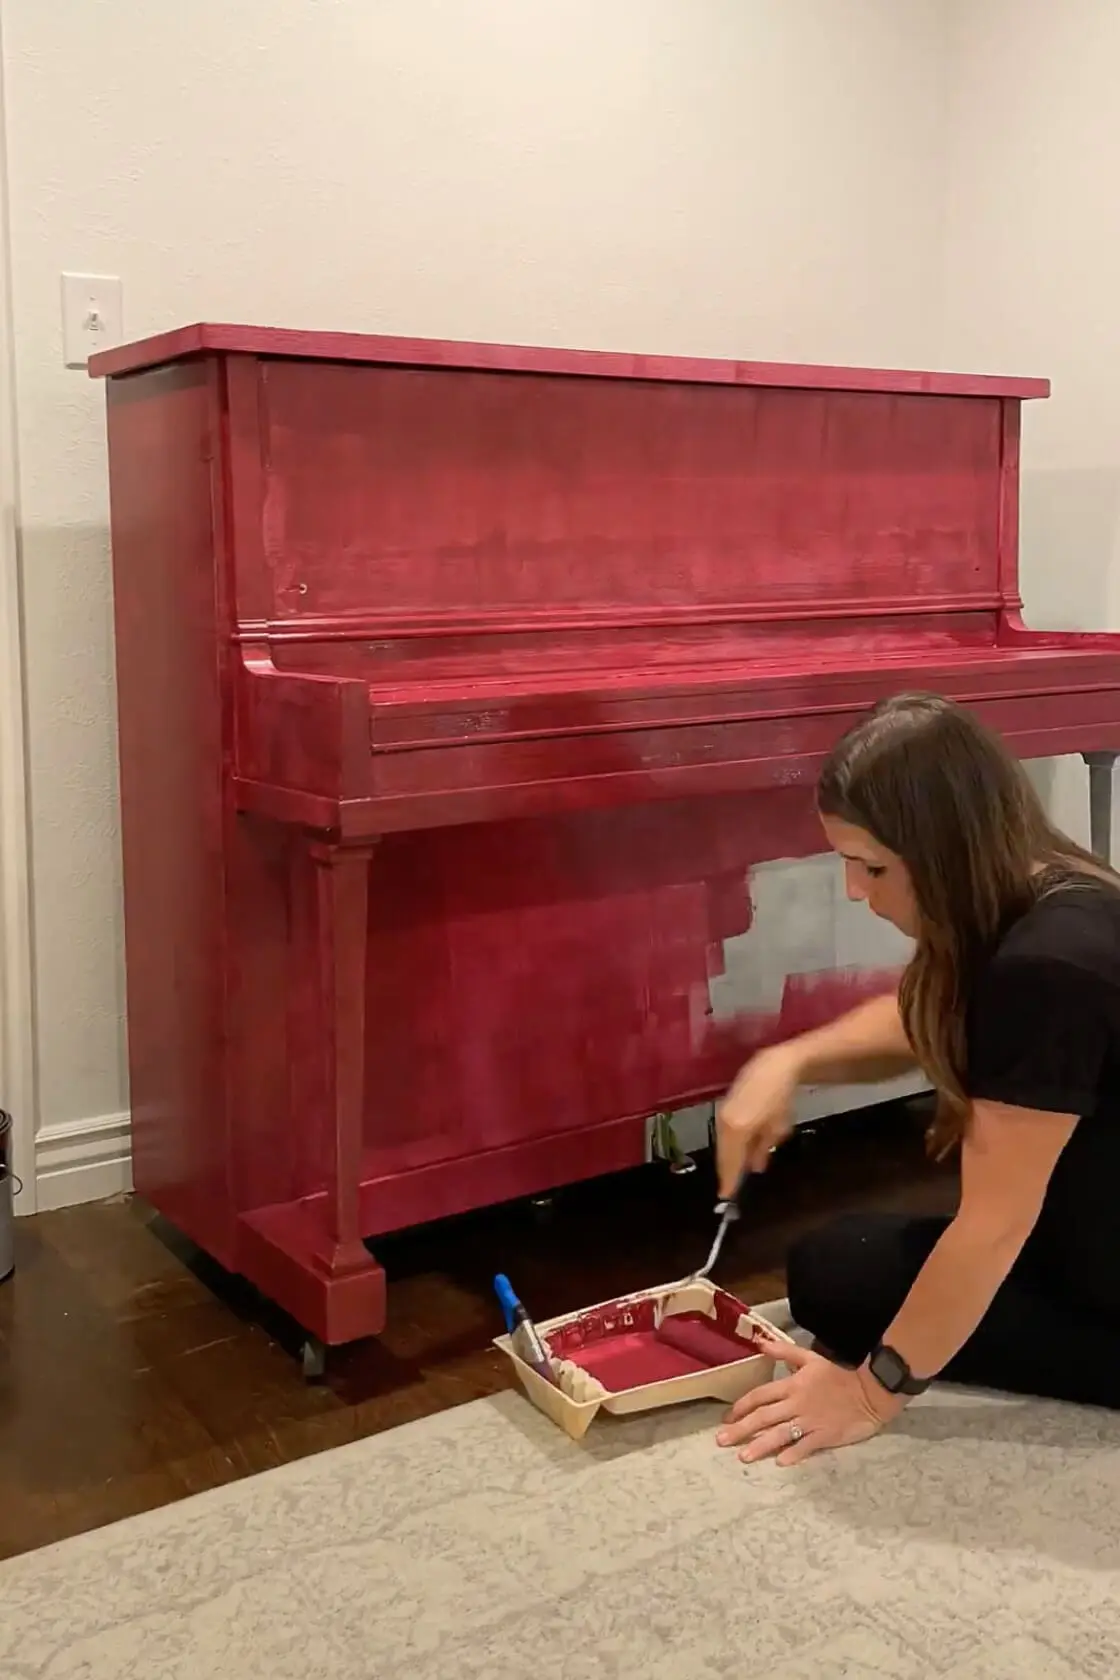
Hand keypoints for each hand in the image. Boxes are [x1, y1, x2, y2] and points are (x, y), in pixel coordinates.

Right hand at [715, 1045, 801, 1197]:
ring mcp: (722, 1112)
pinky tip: (734, 1150)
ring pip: (722, 1142)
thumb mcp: (777, 1127)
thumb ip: (763, 1149)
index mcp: (738, 1129)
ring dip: (726, 1158)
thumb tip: (755, 1167)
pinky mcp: (723, 1105)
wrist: (775, 1067)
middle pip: (723, 1153)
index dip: (729, 1180)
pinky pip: (723, 1131)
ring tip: (732, 1171)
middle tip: (729, 1187)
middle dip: (726, 1170)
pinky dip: (727, 1144)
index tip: (727, 1196)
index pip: (730, 1161)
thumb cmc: (780, 1099)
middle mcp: (725, 1122)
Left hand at [716, 1335, 902, 1465]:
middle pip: (764, 1417)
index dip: (741, 1406)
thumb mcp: (810, 1358)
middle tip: (722, 1441)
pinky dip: (793, 1454)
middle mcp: (796, 1404)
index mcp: (791, 1385)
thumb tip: (760, 1342)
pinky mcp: (825, 1436)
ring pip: (780, 1434)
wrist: (870, 1391)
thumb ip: (783, 1351)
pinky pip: (805, 1446)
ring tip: (743, 1456)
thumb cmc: (838, 1374)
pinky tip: (780, 1462)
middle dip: (741, 1429)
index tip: (727, 1417)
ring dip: (760, 1445)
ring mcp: (810, 1421)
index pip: (760, 1395)